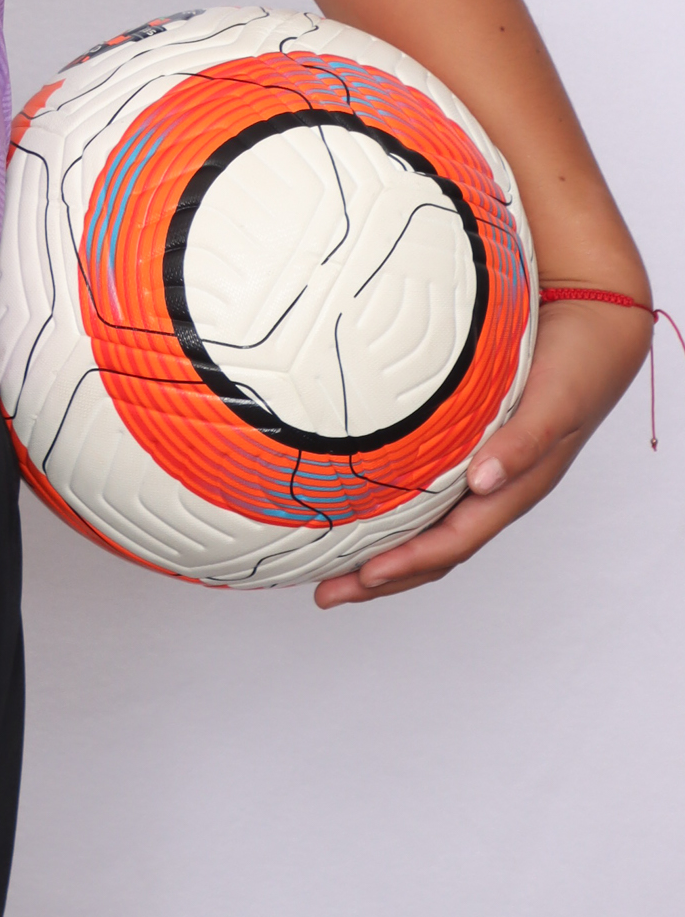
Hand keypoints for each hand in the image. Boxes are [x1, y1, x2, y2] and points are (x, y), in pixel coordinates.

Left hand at [312, 295, 651, 607]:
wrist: (591, 321)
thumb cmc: (577, 365)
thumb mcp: (554, 404)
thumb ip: (523, 443)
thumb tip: (484, 483)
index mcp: (514, 488)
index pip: (453, 541)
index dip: (409, 562)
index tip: (363, 576)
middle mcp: (493, 487)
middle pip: (433, 549)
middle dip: (382, 577)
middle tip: (325, 594)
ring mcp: (480, 468)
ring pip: (426, 525)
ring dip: (382, 551)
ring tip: (332, 567)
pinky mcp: (468, 442)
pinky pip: (425, 488)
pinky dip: (392, 507)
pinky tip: (359, 503)